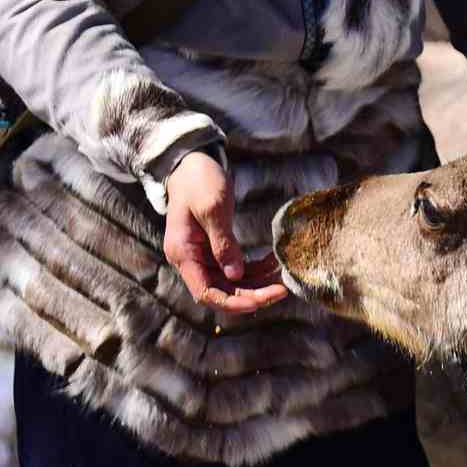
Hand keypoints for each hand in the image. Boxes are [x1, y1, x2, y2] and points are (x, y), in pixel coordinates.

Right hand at [160, 150, 290, 318]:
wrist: (191, 164)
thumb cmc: (199, 181)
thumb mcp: (212, 208)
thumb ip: (223, 243)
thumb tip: (235, 275)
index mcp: (183, 254)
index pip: (206, 293)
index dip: (234, 303)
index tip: (262, 300)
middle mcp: (191, 261)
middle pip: (222, 292)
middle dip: (252, 295)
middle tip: (282, 290)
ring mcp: (203, 256)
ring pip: (231, 282)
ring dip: (257, 283)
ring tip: (283, 276)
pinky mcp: (214, 249)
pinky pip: (235, 267)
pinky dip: (255, 268)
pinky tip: (273, 262)